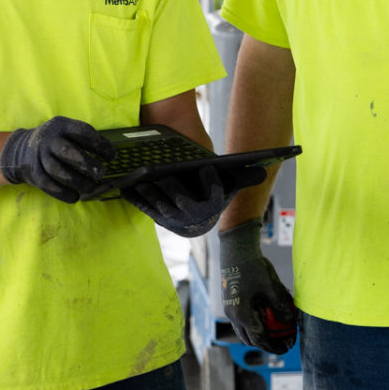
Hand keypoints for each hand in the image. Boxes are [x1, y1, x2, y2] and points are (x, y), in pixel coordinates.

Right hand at [0, 117, 114, 202]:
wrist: (22, 150)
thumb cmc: (56, 142)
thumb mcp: (67, 132)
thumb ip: (84, 140)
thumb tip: (109, 155)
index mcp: (61, 125)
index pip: (82, 132)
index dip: (99, 144)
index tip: (112, 156)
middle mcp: (48, 139)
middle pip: (67, 152)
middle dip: (87, 164)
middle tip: (102, 173)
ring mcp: (39, 156)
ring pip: (57, 171)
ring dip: (76, 181)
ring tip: (91, 187)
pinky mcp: (34, 173)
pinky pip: (48, 185)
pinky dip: (62, 193)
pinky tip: (75, 197)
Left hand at [125, 165, 265, 237]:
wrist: (195, 202)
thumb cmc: (212, 187)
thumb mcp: (228, 181)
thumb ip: (242, 176)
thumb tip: (262, 170)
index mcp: (213, 211)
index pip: (214, 199)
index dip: (212, 184)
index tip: (207, 168)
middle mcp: (194, 222)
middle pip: (184, 204)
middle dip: (174, 189)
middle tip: (166, 173)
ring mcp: (174, 222)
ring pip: (161, 208)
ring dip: (151, 194)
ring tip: (143, 178)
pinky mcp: (157, 218)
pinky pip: (146, 209)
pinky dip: (135, 198)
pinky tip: (126, 186)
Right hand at [217, 219, 298, 353]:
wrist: (236, 249)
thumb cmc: (254, 267)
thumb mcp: (271, 288)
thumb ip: (280, 307)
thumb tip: (290, 322)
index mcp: (242, 314)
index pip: (258, 339)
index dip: (273, 346)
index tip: (286, 347)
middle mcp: (232, 314)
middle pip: (248, 339)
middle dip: (264, 343)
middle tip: (280, 343)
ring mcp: (229, 308)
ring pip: (242, 330)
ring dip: (256, 334)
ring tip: (273, 333)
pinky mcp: (230, 301)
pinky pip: (240, 320)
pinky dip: (252, 324)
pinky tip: (264, 317)